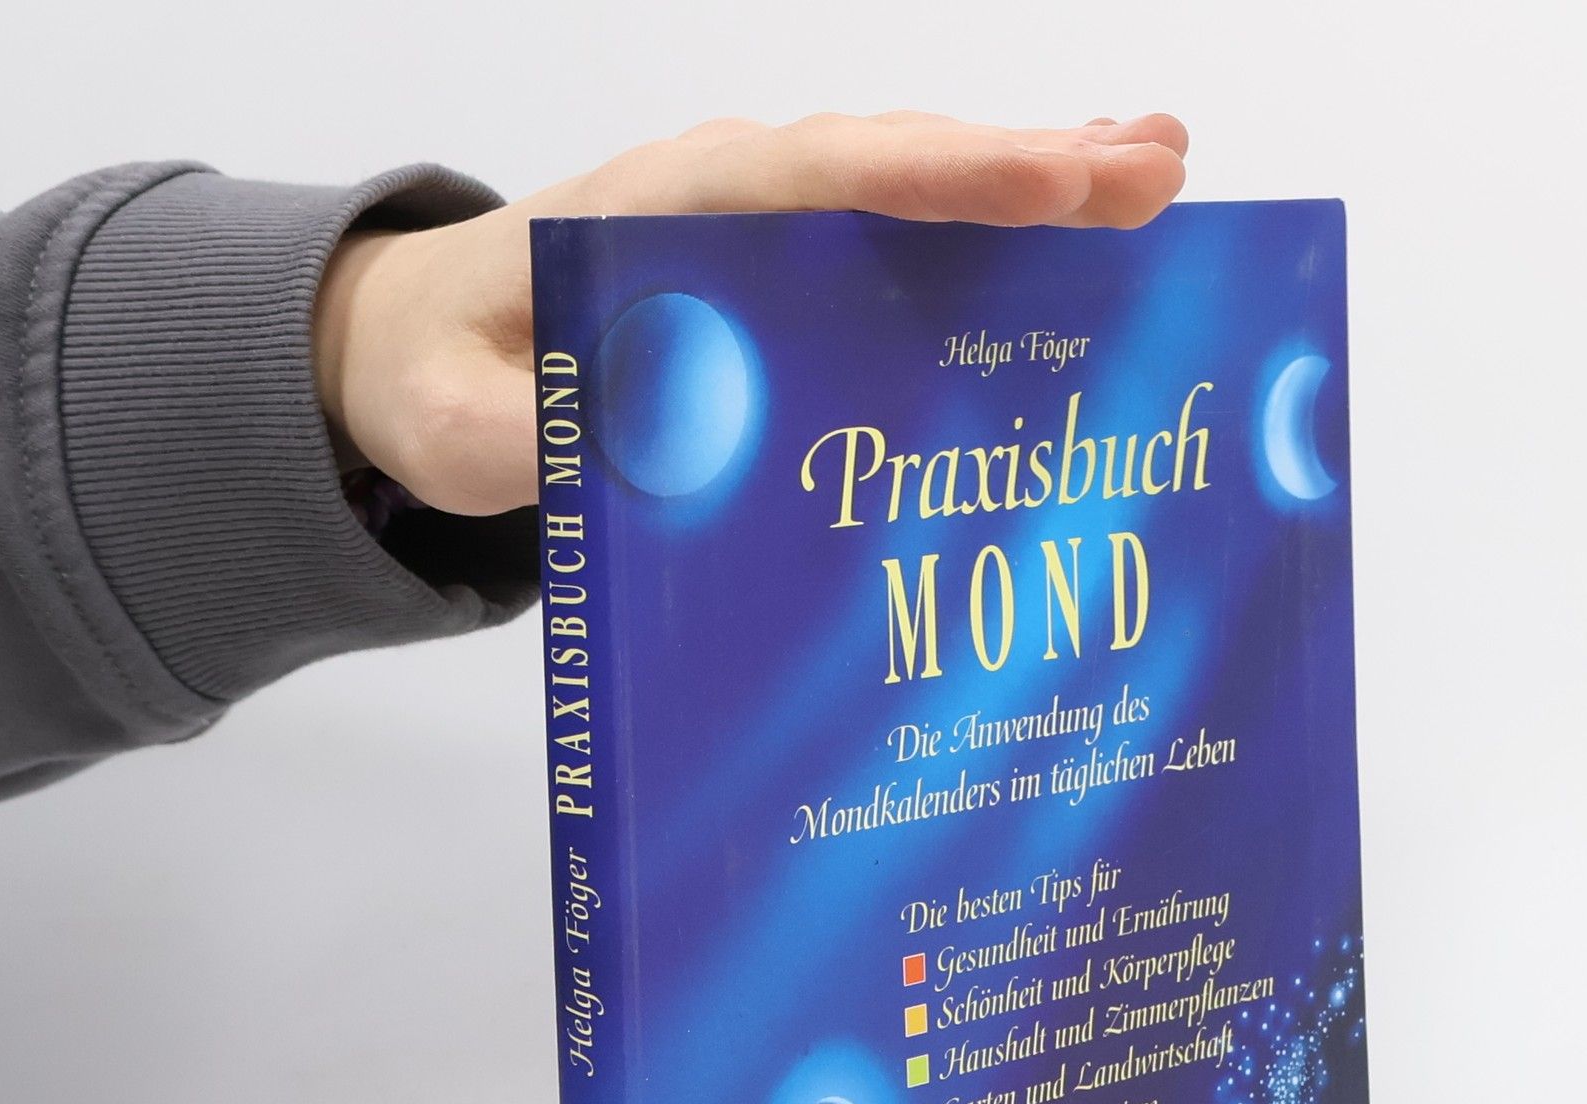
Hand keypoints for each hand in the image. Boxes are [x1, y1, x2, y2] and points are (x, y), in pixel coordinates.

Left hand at [311, 111, 1188, 517]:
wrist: (425, 350)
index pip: (824, 181)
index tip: (1055, 188)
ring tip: (1160, 179)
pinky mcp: (788, 272)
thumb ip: (534, 436)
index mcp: (663, 213)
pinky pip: (904, 235)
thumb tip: (642, 452)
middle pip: (900, 168)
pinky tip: (1079, 227)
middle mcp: (734, 200)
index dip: (944, 181)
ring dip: (1038, 183)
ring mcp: (769, 230)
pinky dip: (994, 225)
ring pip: (918, 191)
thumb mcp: (465, 424)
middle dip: (1032, 170)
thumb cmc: (447, 377)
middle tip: (1161, 174)